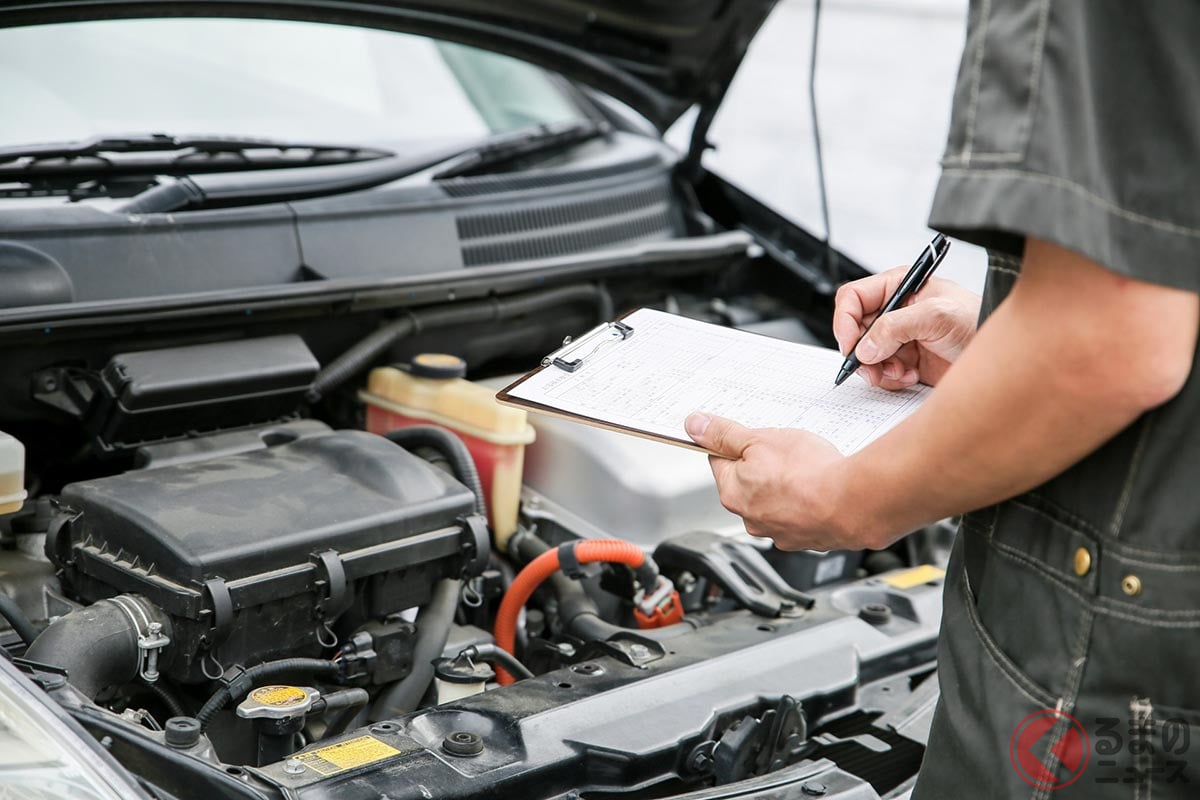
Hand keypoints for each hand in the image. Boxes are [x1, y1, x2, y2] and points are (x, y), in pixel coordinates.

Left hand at [684, 413, 875, 550]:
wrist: (854, 502)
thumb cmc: (809, 474)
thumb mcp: (760, 439)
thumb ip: (724, 434)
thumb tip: (695, 426)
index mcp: (732, 493)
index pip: (720, 461)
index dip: (736, 444)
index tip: (750, 438)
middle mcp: (751, 519)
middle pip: (749, 483)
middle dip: (763, 466)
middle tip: (785, 452)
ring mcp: (779, 533)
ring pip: (776, 500)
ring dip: (786, 485)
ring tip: (808, 470)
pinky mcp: (806, 539)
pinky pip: (801, 515)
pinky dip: (808, 503)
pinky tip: (821, 489)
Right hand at [833, 268, 980, 389]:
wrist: (1003, 356)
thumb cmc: (978, 321)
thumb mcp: (937, 316)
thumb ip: (896, 326)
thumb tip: (864, 347)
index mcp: (899, 287)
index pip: (853, 298)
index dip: (844, 320)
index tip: (850, 345)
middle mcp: (895, 311)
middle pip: (855, 331)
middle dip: (862, 352)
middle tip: (873, 367)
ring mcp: (899, 338)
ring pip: (865, 356)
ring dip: (877, 370)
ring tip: (899, 372)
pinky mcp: (905, 361)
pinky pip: (881, 373)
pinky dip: (891, 379)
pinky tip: (911, 376)